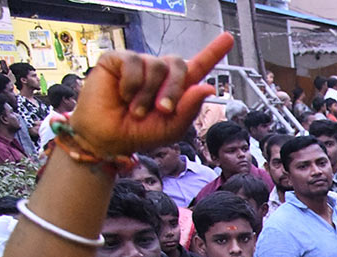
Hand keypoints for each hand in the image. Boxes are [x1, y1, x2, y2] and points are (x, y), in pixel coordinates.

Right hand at [70, 33, 232, 156]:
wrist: (108, 138)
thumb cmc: (139, 133)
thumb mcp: (171, 128)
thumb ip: (189, 109)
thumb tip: (207, 87)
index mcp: (176, 88)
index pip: (198, 65)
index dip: (213, 51)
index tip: (228, 38)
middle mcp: (159, 72)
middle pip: (179, 64)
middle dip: (175, 89)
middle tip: (163, 109)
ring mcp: (139, 64)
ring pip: (157, 65)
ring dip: (149, 93)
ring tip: (137, 110)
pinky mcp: (118, 60)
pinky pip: (134, 63)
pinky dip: (131, 85)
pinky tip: (122, 95)